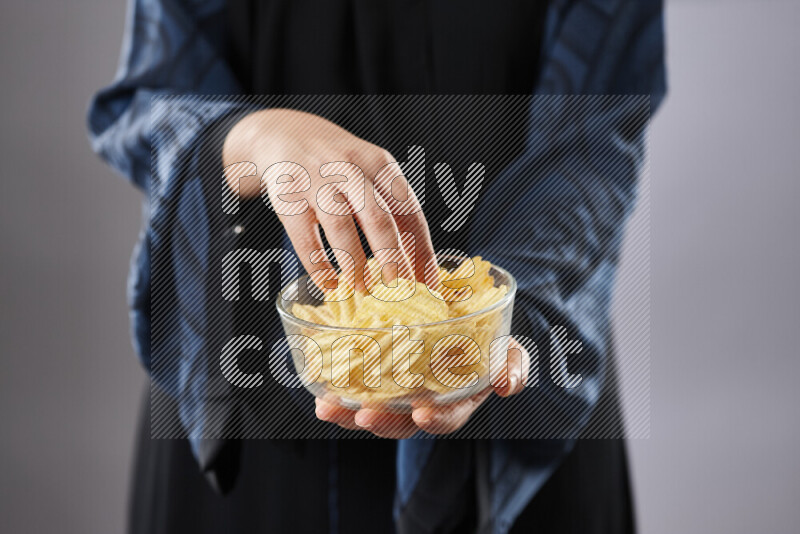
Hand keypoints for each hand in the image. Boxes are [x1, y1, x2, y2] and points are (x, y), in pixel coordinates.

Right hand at [223, 109, 434, 286]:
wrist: (286, 134)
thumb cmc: (339, 164)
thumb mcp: (371, 173)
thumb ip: (393, 211)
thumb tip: (417, 265)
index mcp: (380, 164)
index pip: (409, 211)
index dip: (421, 250)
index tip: (429, 282)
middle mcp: (350, 169)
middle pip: (377, 217)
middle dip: (391, 258)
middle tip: (398, 289)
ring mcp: (316, 182)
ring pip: (341, 227)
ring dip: (354, 264)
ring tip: (363, 288)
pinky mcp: (288, 198)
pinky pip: (305, 239)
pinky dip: (319, 266)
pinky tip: (330, 283)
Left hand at [314, 339, 529, 437]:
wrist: (462, 323)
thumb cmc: (487, 342)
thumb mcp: (507, 351)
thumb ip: (512, 367)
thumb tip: (507, 384)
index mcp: (455, 402)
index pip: (446, 417)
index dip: (437, 418)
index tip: (424, 413)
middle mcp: (423, 404)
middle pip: (400, 421)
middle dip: (381, 421)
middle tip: (363, 415)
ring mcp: (396, 394)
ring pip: (371, 410)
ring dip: (348, 412)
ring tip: (328, 406)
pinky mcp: (375, 379)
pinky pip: (354, 390)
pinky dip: (337, 391)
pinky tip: (318, 387)